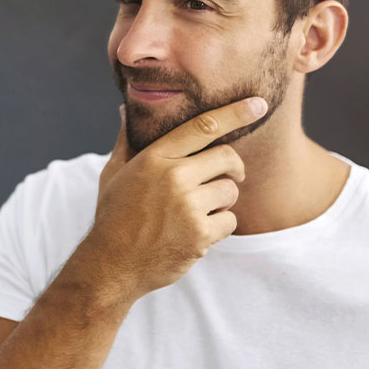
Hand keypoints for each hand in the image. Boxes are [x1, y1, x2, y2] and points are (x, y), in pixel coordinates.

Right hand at [78, 97, 267, 300]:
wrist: (111, 264)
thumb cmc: (113, 216)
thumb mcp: (113, 174)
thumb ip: (126, 141)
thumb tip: (125, 111)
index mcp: (154, 158)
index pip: (203, 127)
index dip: (235, 113)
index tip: (258, 104)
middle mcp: (173, 178)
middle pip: (227, 157)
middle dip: (233, 167)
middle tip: (229, 176)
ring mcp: (188, 207)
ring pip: (230, 191)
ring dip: (222, 201)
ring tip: (199, 211)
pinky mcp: (200, 235)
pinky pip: (230, 221)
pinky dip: (219, 227)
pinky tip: (196, 232)